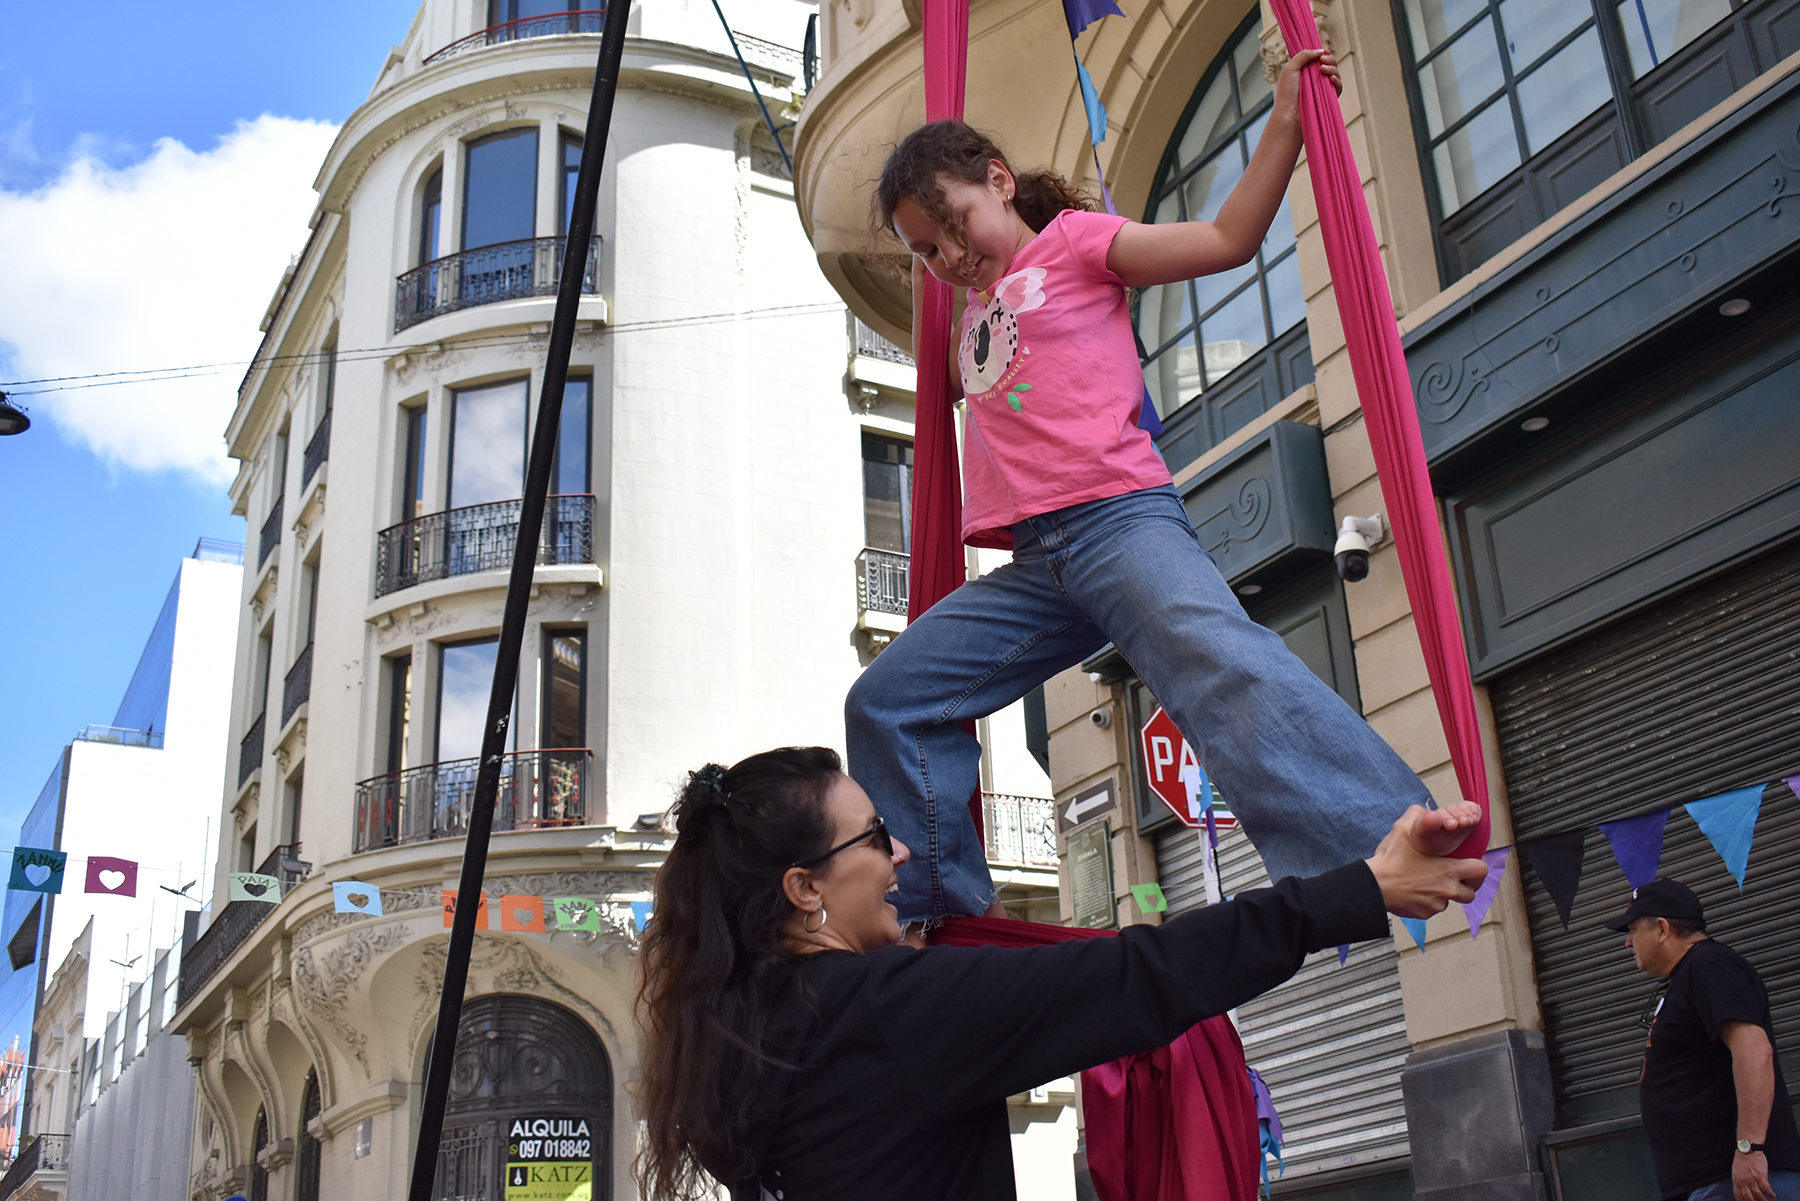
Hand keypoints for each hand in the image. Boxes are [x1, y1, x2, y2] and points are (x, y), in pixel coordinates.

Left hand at [1271, 49, 1340, 130]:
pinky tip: (1332, 79)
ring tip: (1323, 70)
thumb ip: (1304, 55)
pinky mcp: (1328, 98)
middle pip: (1330, 63)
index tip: (1323, 51)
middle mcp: (1314, 79)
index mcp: (1305, 71)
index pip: (1319, 58)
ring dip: (1332, 68)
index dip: (1323, 53)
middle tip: (1322, 60)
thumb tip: (1320, 51)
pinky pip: (1338, 87)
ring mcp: (1322, 88)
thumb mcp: (1290, 68)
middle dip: (1329, 58)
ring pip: (1335, 73)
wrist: (1289, 114)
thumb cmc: (1286, 93)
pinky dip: (1337, 81)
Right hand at [1366, 805, 1487, 918]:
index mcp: (1449, 870)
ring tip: (1429, 882)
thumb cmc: (1390, 860)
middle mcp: (1448, 890)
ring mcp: (1436, 904)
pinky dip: (1428, 901)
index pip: (1481, 870)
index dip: (1478, 865)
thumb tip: (1426, 811)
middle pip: (1472, 891)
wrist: (1373, 886)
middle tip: (1455, 876)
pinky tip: (1415, 891)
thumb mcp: (1401, 830)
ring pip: (1451, 900)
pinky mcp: (1424, 914)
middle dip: (1467, 884)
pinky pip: (1433, 907)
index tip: (1470, 861)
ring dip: (1445, 893)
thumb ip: (1417, 816)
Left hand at [1735, 1149, 1773, 1200]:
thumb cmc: (1741, 1160)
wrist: (1747, 1150)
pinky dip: (1770, 1193)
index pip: (1739, 1196)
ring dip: (1763, 1200)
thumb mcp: (1736, 1172)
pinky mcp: (1760, 1176)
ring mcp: (1752, 1179)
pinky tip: (1773, 1196)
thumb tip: (1743, 1190)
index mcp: (1736, 1180)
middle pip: (1749, 1198)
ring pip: (1758, 1195)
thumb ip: (1739, 1181)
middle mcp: (1744, 1182)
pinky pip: (1766, 1188)